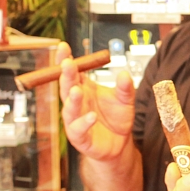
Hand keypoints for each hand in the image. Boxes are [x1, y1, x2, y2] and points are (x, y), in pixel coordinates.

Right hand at [56, 42, 135, 161]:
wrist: (120, 143)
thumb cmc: (117, 118)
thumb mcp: (126, 100)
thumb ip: (125, 87)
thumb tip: (125, 73)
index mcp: (84, 89)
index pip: (72, 72)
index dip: (65, 60)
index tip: (63, 46)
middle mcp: (76, 104)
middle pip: (66, 87)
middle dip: (66, 75)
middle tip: (67, 63)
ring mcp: (75, 121)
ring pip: (69, 109)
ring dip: (72, 100)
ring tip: (76, 90)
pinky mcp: (80, 138)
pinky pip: (79, 130)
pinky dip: (84, 123)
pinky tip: (92, 117)